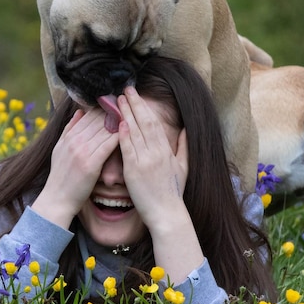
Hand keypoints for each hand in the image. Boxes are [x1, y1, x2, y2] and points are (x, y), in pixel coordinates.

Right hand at [31, 108, 118, 228]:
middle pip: (98, 119)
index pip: (89, 115)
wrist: (57, 200)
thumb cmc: (61, 177)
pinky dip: (119, 136)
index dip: (104, 108)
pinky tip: (130, 132)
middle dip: (114, 111)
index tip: (117, 103)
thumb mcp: (59, 149)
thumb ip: (69, 130)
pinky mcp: (91, 164)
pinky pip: (108, 145)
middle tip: (129, 105)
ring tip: (133, 116)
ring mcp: (82, 152)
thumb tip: (79, 112)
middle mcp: (75, 141)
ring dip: (120, 121)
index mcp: (68, 137)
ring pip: (105, 129)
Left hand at [118, 86, 203, 283]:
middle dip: (134, 104)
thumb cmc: (173, 192)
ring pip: (134, 131)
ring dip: (125, 114)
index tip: (135, 95)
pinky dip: (122, 134)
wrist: (167, 214)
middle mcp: (156, 152)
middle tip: (124, 89)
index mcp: (166, 150)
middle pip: (144, 122)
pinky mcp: (134, 171)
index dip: (144, 107)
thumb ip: (184, 146)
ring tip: (116, 100)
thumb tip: (186, 130)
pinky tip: (117, 122)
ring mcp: (145, 160)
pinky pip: (127, 148)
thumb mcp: (183, 167)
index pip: (153, 122)